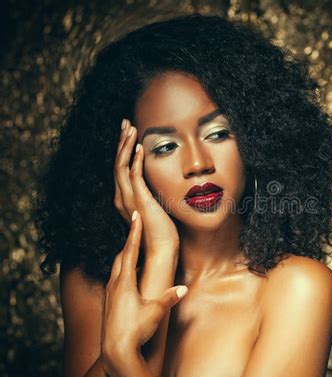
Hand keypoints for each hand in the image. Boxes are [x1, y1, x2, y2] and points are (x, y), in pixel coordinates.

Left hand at [101, 210, 187, 374]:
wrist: (115, 351)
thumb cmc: (136, 330)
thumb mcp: (156, 312)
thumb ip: (169, 297)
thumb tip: (184, 287)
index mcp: (125, 282)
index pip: (130, 250)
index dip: (134, 231)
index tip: (135, 215)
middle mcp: (114, 285)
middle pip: (121, 256)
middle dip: (129, 241)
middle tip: (135, 228)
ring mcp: (109, 294)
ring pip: (116, 268)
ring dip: (125, 257)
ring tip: (135, 252)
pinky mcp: (108, 303)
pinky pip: (115, 280)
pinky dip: (122, 272)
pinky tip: (130, 278)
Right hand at [114, 119, 179, 257]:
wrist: (162, 247)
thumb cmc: (161, 230)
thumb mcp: (154, 206)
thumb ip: (151, 193)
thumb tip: (157, 182)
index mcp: (125, 197)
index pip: (120, 167)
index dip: (123, 148)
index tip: (129, 132)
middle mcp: (122, 197)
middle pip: (117, 162)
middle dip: (121, 141)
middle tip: (126, 122)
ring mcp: (129, 199)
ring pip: (121, 166)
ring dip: (126, 145)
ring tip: (131, 127)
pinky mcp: (139, 201)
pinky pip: (133, 176)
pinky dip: (135, 160)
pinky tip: (139, 147)